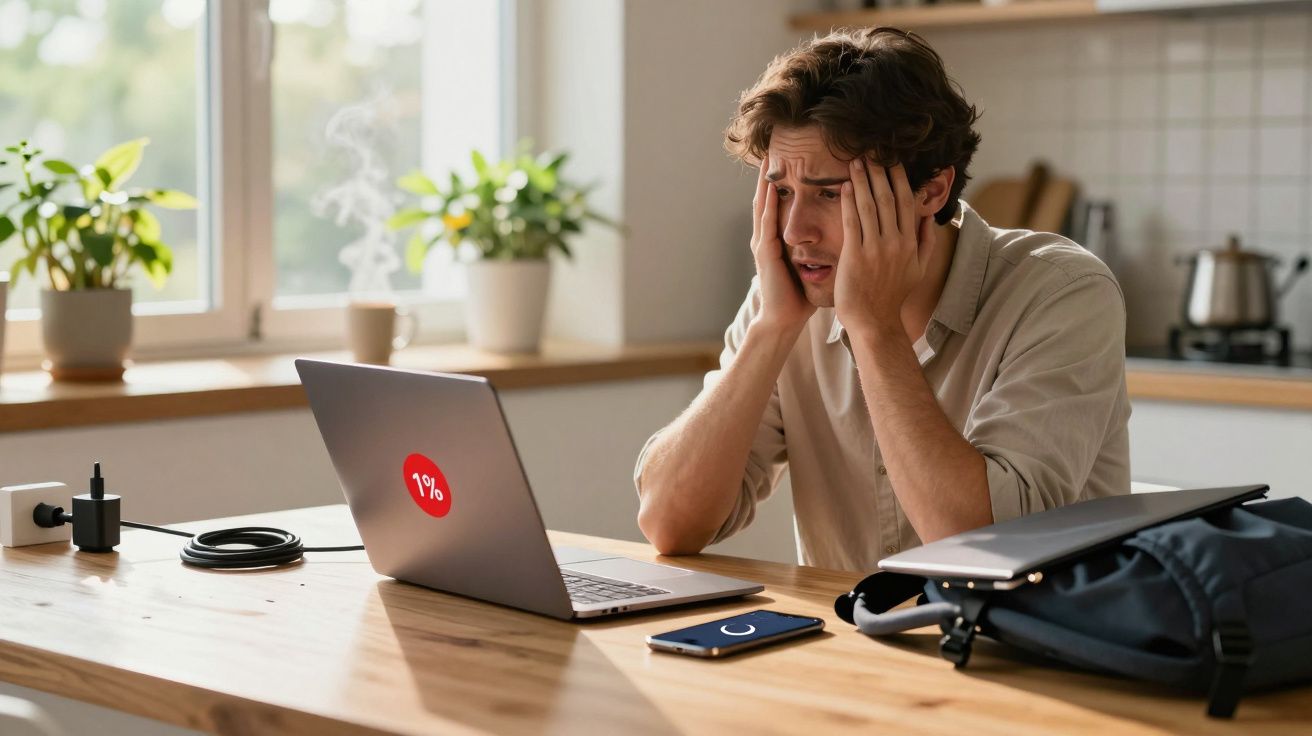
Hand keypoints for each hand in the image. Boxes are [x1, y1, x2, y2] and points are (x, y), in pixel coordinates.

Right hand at [750, 155, 815, 330]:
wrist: (784, 319)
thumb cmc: (800, 295)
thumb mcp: (811, 264)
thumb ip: (820, 246)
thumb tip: (843, 231)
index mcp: (779, 239)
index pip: (781, 203)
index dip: (787, 181)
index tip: (796, 159)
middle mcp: (767, 237)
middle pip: (768, 199)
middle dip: (771, 175)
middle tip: (776, 148)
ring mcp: (763, 244)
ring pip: (762, 206)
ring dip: (764, 183)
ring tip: (768, 161)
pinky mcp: (764, 254)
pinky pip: (765, 223)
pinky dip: (767, 205)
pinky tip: (771, 190)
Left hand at [835, 159, 935, 338]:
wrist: (874, 322)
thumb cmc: (893, 296)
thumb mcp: (918, 270)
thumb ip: (926, 243)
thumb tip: (929, 219)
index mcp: (910, 242)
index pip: (906, 202)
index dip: (899, 178)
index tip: (892, 161)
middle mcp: (895, 242)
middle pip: (888, 198)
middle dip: (879, 172)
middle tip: (871, 152)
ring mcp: (875, 248)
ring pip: (869, 206)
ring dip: (862, 181)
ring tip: (856, 162)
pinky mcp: (855, 256)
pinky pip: (852, 222)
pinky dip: (849, 202)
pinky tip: (845, 186)